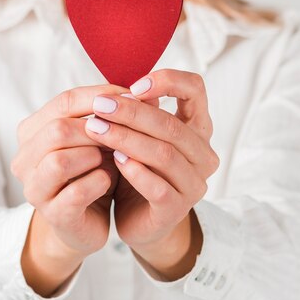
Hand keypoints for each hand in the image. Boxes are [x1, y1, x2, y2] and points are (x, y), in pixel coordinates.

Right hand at [10, 83, 126, 256]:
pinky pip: (76, 193)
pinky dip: (98, 182)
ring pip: (60, 161)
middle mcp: (25, 158)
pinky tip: (108, 179)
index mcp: (32, 130)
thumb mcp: (102, 137)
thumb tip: (149, 94)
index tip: (130, 97)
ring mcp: (35, 188)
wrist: (87, 220)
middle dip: (97, 129)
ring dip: (93, 156)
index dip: (99, 97)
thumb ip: (118, 114)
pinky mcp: (53, 215)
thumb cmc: (92, 170)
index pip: (64, 102)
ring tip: (112, 158)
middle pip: (58, 129)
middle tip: (124, 132)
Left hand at [84, 69, 219, 251]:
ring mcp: (193, 184)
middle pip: (171, 125)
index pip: (196, 89)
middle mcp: (203, 154)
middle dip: (133, 112)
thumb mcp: (142, 134)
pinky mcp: (176, 209)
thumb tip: (126, 89)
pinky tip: (114, 160)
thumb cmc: (141, 167)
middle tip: (100, 105)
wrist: (141, 219)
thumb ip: (141, 111)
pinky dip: (135, 171)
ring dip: (126, 138)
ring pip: (164, 154)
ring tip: (96, 129)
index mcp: (198, 127)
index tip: (135, 85)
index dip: (168, 80)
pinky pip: (158, 187)